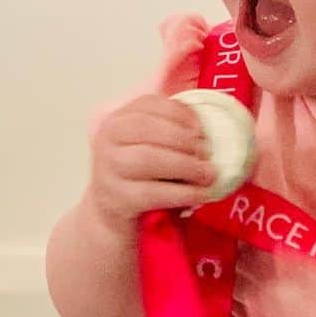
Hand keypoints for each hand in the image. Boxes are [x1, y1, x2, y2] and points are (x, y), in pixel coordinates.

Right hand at [87, 94, 215, 235]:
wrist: (114, 212)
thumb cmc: (141, 174)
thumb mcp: (151, 144)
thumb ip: (171, 125)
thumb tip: (198, 106)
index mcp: (118, 120)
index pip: (148, 104)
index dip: (180, 113)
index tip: (201, 129)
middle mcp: (108, 141)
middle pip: (147, 128)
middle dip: (184, 140)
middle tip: (208, 154)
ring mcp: (108, 170)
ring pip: (148, 159)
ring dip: (186, 165)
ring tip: (208, 174)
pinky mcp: (117, 200)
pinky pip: (152, 193)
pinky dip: (182, 193)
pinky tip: (199, 194)